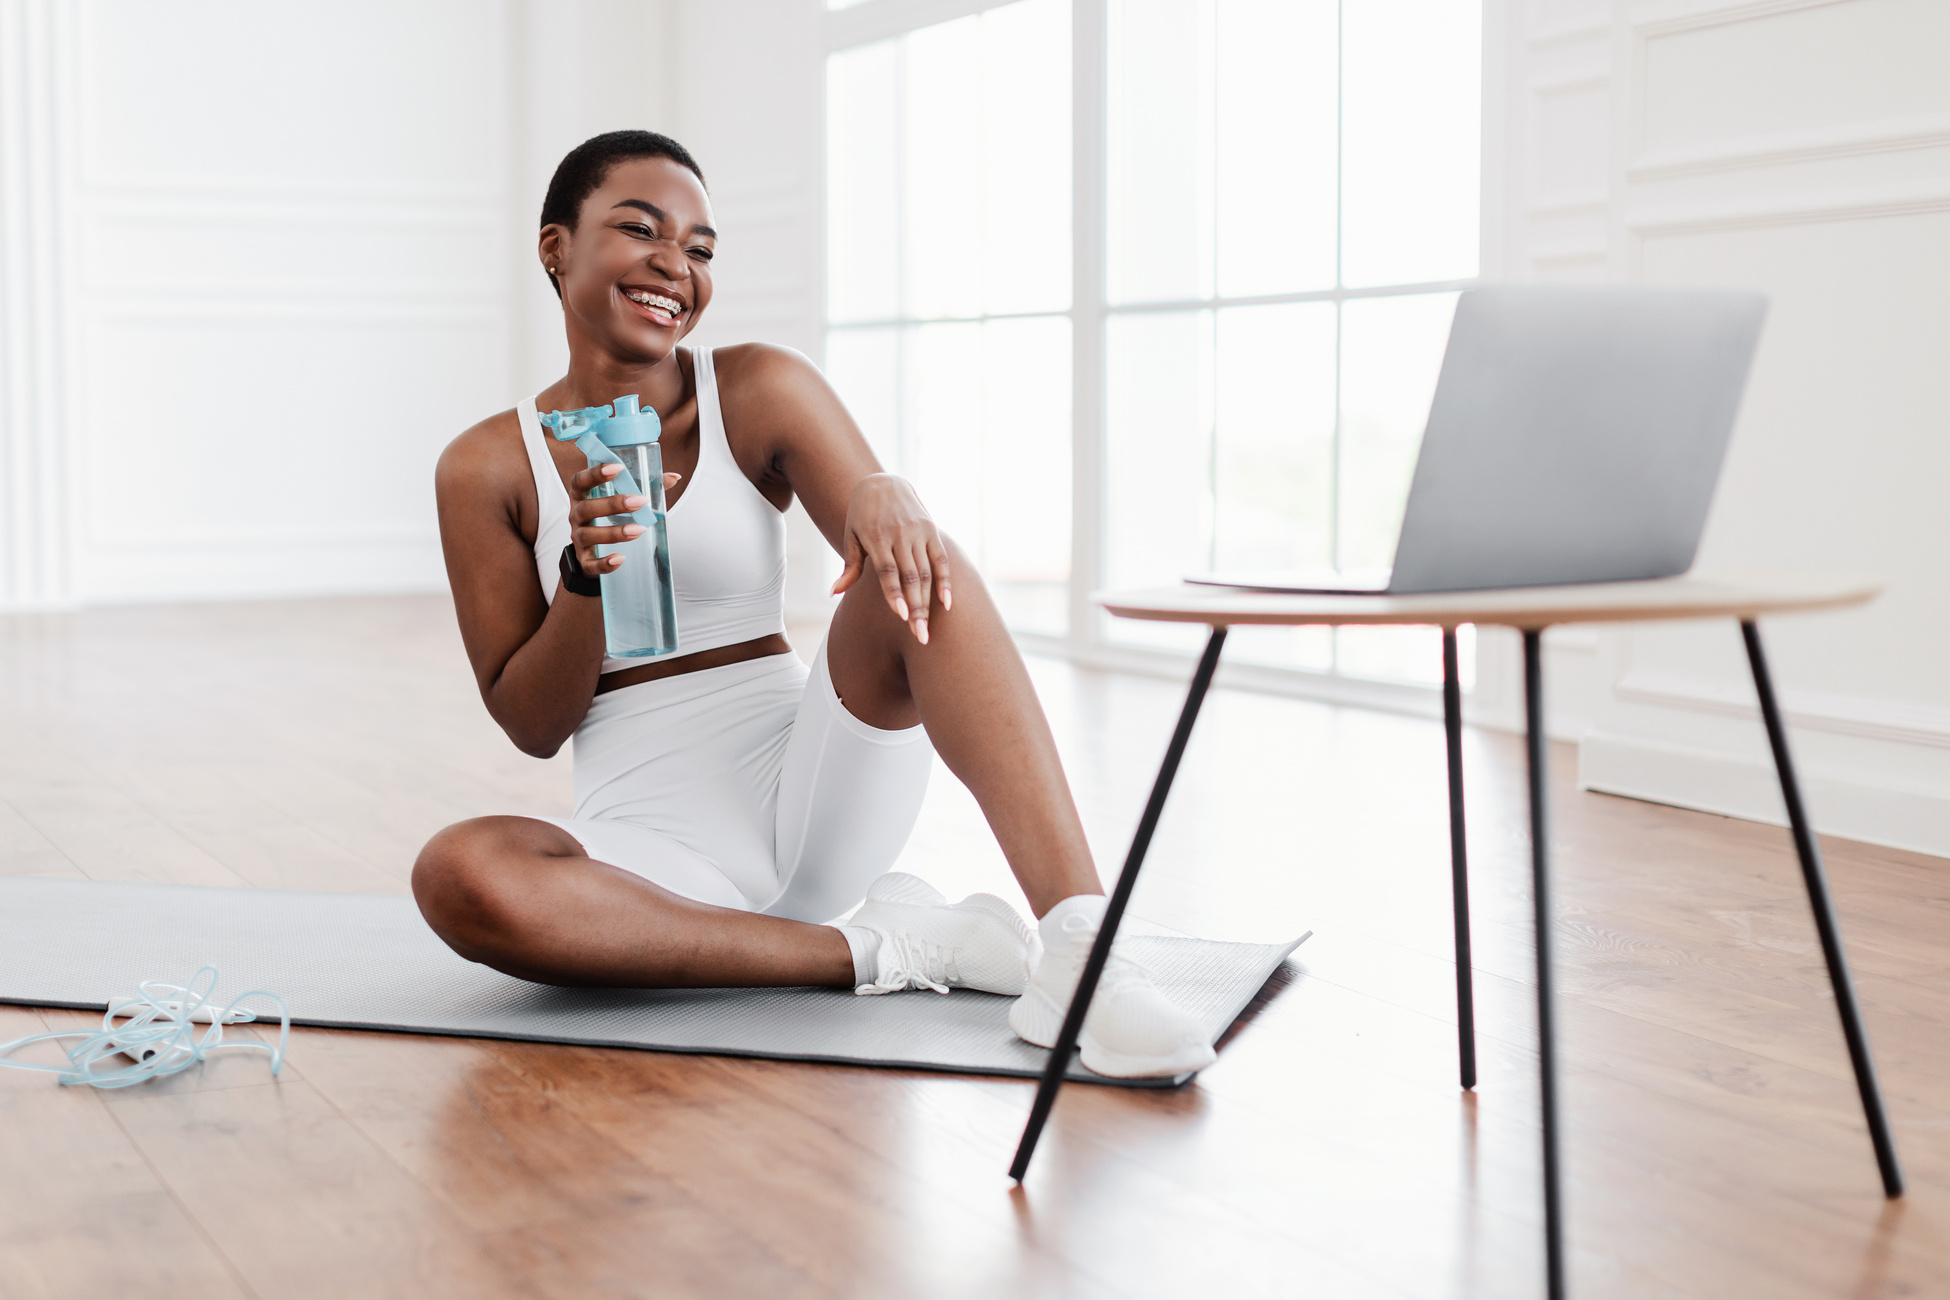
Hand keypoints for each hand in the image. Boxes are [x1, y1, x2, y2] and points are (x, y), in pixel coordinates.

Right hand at [567, 462, 681, 574]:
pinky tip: (620, 559)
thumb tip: (674, 477)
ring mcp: (578, 538)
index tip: (617, 467)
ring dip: (614, 532)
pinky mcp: (583, 560)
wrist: (593, 549)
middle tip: (640, 502)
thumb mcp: (623, 496)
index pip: (580, 480)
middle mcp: (575, 515)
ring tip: (639, 530)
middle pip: (587, 508)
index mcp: (581, 495)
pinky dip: (604, 563)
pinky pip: (590, 564)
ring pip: (588, 535)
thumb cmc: (609, 515)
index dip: (595, 473)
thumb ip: (645, 485)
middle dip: (613, 504)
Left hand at [832, 473, 950, 643]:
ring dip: (928, 603)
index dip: (894, 593)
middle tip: (919, 637)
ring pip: (926, 572)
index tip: (900, 616)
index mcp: (876, 537)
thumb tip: (835, 593)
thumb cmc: (862, 516)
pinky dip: (946, 581)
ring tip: (927, 629)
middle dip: (915, 609)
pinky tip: (947, 604)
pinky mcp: (931, 530)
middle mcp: (899, 535)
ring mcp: (917, 532)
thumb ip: (850, 567)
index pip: (887, 570)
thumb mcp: (852, 537)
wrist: (884, 483)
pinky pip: (941, 559)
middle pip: (910, 577)